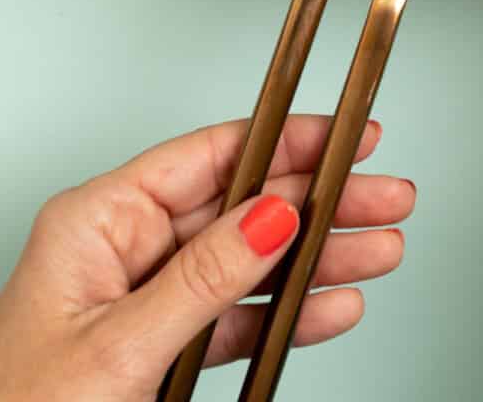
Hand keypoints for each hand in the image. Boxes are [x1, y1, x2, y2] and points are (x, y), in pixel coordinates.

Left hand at [0, 114, 414, 401]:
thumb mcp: (119, 346)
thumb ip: (203, 277)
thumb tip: (273, 213)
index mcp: (96, 220)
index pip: (210, 156)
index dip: (286, 140)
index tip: (345, 133)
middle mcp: (120, 248)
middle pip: (241, 207)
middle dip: (320, 202)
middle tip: (385, 196)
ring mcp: (141, 298)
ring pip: (249, 263)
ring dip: (317, 260)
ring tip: (380, 250)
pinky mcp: (157, 349)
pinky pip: (235, 318)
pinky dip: (287, 314)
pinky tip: (331, 306)